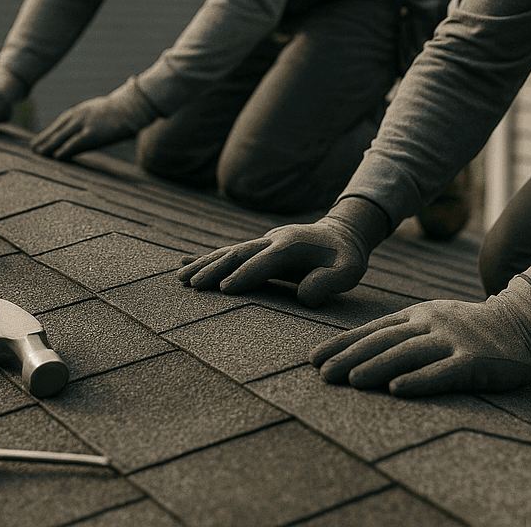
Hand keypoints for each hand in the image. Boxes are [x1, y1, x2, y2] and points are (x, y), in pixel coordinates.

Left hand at [32, 78, 157, 159]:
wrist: (132, 106)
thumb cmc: (120, 109)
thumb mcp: (100, 110)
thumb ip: (89, 118)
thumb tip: (83, 127)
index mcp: (80, 111)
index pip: (59, 123)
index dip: (48, 132)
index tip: (39, 140)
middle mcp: (78, 116)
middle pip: (56, 129)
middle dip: (44, 139)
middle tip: (32, 148)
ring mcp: (85, 124)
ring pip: (61, 137)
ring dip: (48, 146)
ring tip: (38, 154)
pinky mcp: (93, 134)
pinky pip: (74, 143)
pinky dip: (64, 150)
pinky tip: (56, 156)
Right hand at [178, 197, 389, 306]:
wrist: (341, 233)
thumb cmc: (345, 257)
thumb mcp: (349, 270)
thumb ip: (330, 282)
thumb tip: (304, 296)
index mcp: (292, 245)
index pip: (265, 261)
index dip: (246, 274)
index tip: (225, 289)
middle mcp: (272, 240)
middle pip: (238, 253)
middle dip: (215, 269)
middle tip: (193, 285)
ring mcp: (262, 242)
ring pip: (228, 252)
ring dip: (204, 264)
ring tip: (180, 277)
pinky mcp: (258, 249)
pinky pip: (229, 253)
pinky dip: (206, 258)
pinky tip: (185, 263)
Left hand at [311, 278, 530, 396]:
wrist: (524, 323)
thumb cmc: (472, 329)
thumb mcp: (435, 322)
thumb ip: (404, 334)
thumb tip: (361, 352)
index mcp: (418, 314)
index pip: (373, 330)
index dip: (342, 344)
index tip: (314, 358)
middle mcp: (431, 323)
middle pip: (383, 341)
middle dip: (349, 357)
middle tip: (322, 374)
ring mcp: (453, 340)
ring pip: (407, 354)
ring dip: (375, 367)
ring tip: (349, 381)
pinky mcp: (474, 360)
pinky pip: (442, 372)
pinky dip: (418, 380)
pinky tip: (396, 390)